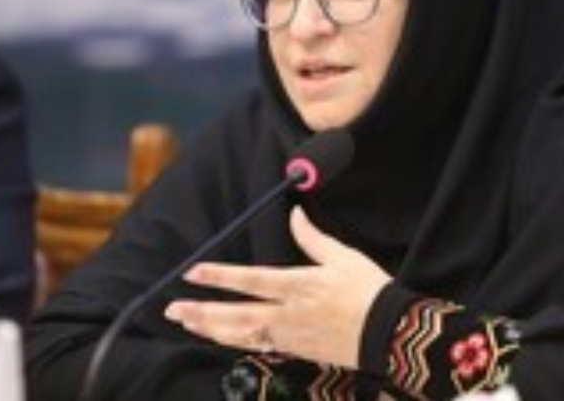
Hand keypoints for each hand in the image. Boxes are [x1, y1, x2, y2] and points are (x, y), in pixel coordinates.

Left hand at [164, 206, 391, 368]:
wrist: (389, 333)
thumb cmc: (369, 291)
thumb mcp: (343, 257)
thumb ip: (314, 237)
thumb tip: (296, 214)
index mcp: (300, 286)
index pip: (251, 280)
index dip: (220, 276)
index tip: (194, 272)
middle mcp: (289, 314)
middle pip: (237, 314)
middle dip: (202, 312)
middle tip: (173, 310)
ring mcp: (291, 336)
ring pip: (242, 335)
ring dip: (212, 330)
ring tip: (188, 324)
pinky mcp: (297, 350)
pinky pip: (259, 347)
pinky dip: (235, 343)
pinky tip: (222, 339)